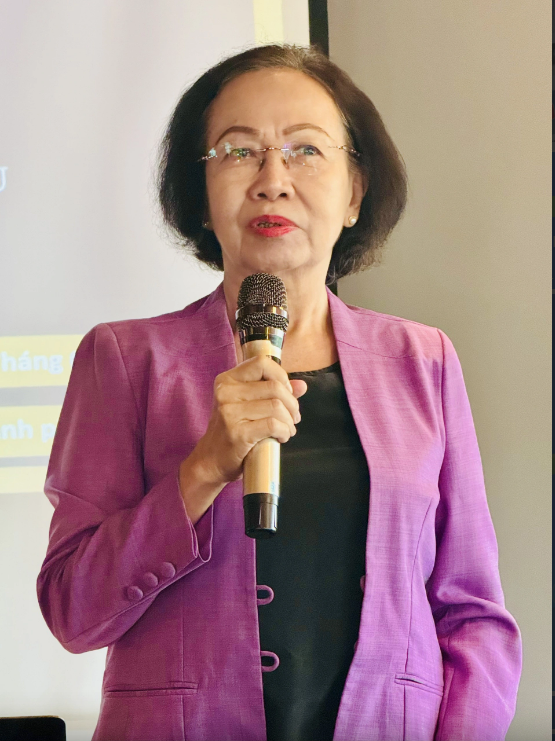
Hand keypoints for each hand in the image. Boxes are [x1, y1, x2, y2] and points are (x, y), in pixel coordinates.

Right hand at [187, 356, 306, 487]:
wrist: (211, 460)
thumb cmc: (233, 430)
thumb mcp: (248, 405)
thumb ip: (274, 392)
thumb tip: (302, 385)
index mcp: (227, 380)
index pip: (262, 363)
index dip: (281, 376)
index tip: (287, 393)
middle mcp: (226, 392)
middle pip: (274, 387)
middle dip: (292, 404)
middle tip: (293, 417)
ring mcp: (229, 412)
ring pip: (276, 407)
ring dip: (289, 421)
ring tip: (288, 429)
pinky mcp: (237, 433)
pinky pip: (273, 425)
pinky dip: (285, 431)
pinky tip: (282, 437)